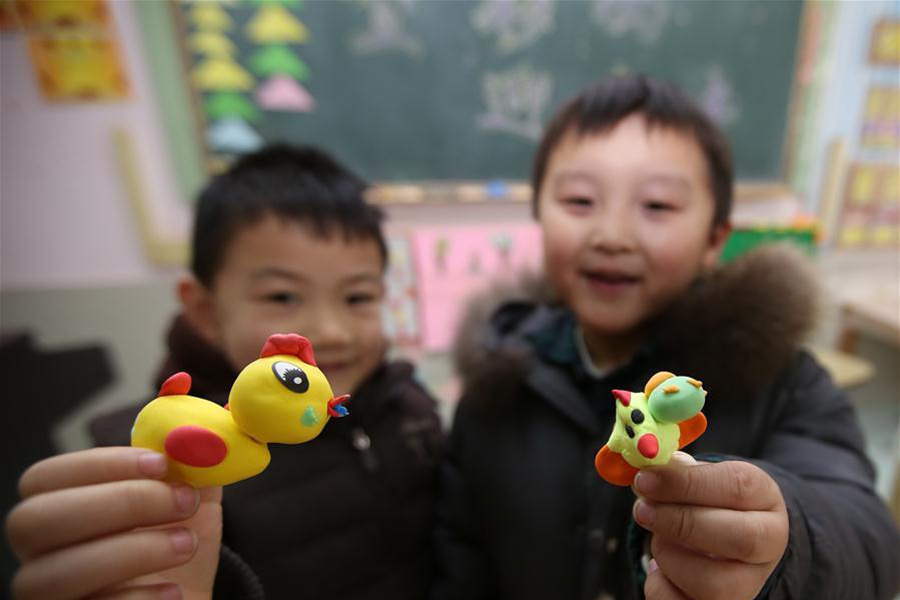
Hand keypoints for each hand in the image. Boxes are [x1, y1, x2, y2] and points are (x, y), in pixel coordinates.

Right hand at [5, 447, 222, 599]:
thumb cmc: (179, 545)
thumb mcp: (191, 497)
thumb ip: (194, 459)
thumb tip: (204, 426)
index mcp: (61, 509)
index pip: (43, 478)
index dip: (99, 464)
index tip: (161, 462)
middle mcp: (40, 555)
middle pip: (34, 520)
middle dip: (118, 502)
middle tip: (181, 502)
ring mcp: (51, 598)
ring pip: (52, 573)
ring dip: (133, 550)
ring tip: (188, 544)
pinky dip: (138, 598)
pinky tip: (173, 592)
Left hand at [632, 453, 788, 599]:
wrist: (727, 538)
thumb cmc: (708, 501)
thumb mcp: (701, 478)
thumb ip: (678, 473)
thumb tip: (650, 472)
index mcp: (765, 498)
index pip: (737, 487)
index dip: (687, 483)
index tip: (646, 479)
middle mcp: (768, 544)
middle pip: (740, 539)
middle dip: (681, 523)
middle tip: (642, 510)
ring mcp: (750, 583)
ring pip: (714, 584)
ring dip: (669, 557)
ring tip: (659, 538)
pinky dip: (660, 586)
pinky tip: (660, 567)